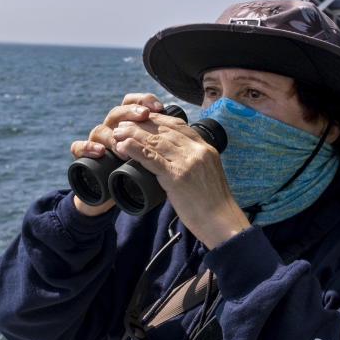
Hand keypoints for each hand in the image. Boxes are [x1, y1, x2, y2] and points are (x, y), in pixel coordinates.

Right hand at [69, 94, 165, 215]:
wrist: (115, 199)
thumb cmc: (141, 179)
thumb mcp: (157, 161)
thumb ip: (167, 146)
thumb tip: (191, 132)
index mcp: (131, 127)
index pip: (136, 104)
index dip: (146, 101)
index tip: (160, 106)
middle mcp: (113, 130)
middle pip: (118, 112)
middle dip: (131, 111)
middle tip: (144, 114)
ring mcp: (96, 143)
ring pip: (99, 129)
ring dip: (113, 134)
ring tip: (125, 143)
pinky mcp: (82, 158)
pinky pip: (79, 147)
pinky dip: (88, 148)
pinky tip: (100, 152)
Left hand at [111, 110, 249, 248]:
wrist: (221, 221)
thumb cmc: (214, 204)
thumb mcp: (209, 175)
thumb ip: (195, 164)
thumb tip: (178, 162)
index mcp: (206, 149)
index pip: (179, 125)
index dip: (158, 119)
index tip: (143, 118)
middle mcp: (197, 151)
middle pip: (165, 130)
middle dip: (141, 124)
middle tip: (123, 123)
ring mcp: (187, 163)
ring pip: (156, 141)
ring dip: (133, 134)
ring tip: (118, 133)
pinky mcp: (176, 177)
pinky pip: (152, 159)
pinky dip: (135, 149)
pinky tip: (123, 145)